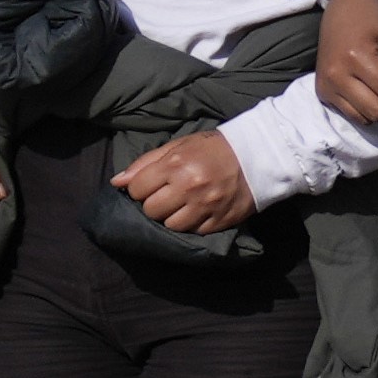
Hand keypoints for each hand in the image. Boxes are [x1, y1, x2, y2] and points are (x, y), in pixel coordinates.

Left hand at [111, 129, 253, 236]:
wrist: (260, 154)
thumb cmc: (213, 148)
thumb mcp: (179, 146)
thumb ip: (146, 163)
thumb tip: (117, 182)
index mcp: (175, 165)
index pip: (137, 190)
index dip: (142, 188)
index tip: (154, 184)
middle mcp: (189, 187)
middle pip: (151, 210)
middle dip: (156, 204)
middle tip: (169, 195)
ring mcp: (206, 206)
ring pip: (171, 225)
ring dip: (174, 217)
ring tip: (185, 205)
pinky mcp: (221, 220)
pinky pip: (195, 231)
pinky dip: (195, 223)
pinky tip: (202, 210)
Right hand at [311, 0, 377, 123]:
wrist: (342, 10)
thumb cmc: (372, 20)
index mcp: (355, 58)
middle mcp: (336, 75)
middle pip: (377, 111)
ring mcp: (326, 85)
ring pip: (363, 118)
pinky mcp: (321, 92)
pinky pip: (350, 115)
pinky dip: (365, 110)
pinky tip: (371, 93)